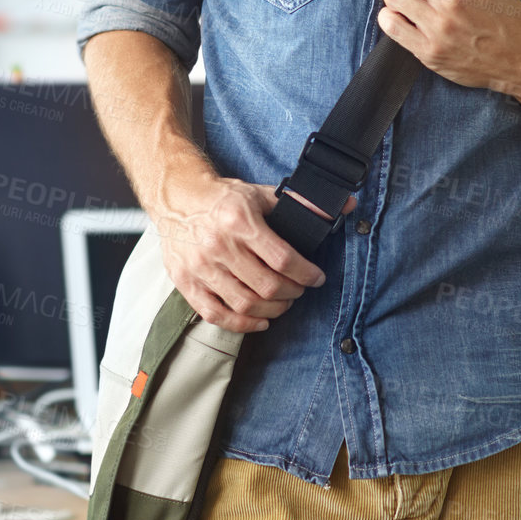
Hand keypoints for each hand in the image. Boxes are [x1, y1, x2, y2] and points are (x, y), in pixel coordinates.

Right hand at [151, 171, 354, 333]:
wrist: (177, 198)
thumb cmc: (223, 199)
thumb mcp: (260, 194)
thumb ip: (301, 203)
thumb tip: (343, 207)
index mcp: (239, 221)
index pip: (282, 259)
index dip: (306, 274)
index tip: (316, 278)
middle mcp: (218, 246)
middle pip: (266, 286)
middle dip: (292, 293)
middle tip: (299, 290)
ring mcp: (200, 267)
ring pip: (244, 305)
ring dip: (272, 311)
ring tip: (282, 304)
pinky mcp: (186, 282)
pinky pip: (216, 315)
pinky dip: (241, 325)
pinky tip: (259, 322)